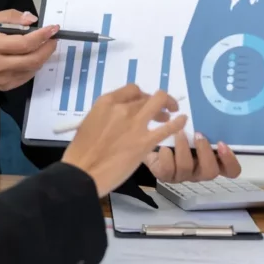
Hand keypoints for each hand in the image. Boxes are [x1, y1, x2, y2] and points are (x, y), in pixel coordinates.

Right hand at [0, 9, 58, 91]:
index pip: (24, 43)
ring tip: (45, 46)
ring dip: (43, 57)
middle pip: (32, 59)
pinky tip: (33, 58)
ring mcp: (2, 78)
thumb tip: (31, 19)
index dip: (42, 36)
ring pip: (32, 69)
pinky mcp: (4, 87)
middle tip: (53, 39)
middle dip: (47, 48)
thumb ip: (8, 17)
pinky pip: (26, 77)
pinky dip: (34, 66)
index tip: (53, 28)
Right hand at [60, 85, 187, 196]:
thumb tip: (119, 117)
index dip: (142, 96)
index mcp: (106, 103)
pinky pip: (167, 128)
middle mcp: (123, 108)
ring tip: (171, 113)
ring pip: (160, 103)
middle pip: (147, 96)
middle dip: (156, 101)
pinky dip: (178, 122)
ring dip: (168, 105)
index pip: (132, 90)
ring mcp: (135, 124)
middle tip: (160, 109)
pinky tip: (182, 120)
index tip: (143, 103)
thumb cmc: (81, 152)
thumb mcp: (89, 123)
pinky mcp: (145, 142)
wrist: (83, 172)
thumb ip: (107, 115)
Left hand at [143, 131, 241, 183]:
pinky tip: (163, 146)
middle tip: (198, 134)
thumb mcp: (194, 130)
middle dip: (205, 152)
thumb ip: (206, 127)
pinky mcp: (165, 175)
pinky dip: (166, 155)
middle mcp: (199, 171)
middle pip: (211, 172)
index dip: (230, 160)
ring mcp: (182, 176)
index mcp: (212, 161)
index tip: (221, 143)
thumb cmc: (179, 134)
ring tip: (178, 133)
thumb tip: (211, 115)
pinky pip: (167, 170)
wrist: (152, 139)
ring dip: (183, 147)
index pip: (231, 170)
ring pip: (187, 168)